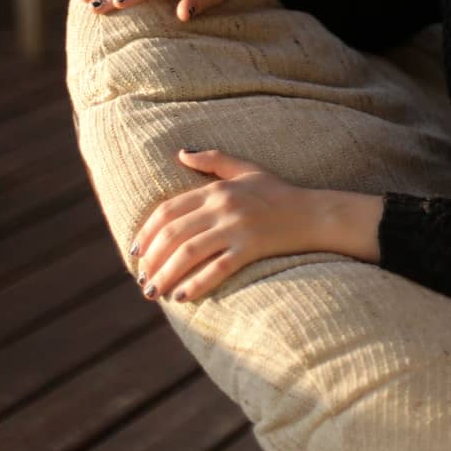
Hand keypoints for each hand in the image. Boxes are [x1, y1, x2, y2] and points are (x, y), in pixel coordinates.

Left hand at [130, 147, 332, 301]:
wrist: (314, 214)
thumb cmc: (278, 192)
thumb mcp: (246, 169)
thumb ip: (213, 160)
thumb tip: (181, 153)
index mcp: (217, 189)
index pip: (168, 210)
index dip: (146, 232)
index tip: (135, 252)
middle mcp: (223, 207)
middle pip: (173, 234)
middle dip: (151, 260)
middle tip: (141, 280)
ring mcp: (237, 228)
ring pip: (188, 254)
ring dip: (165, 276)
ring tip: (153, 292)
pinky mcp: (251, 249)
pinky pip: (217, 269)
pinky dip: (195, 285)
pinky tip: (181, 298)